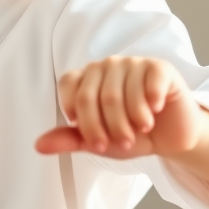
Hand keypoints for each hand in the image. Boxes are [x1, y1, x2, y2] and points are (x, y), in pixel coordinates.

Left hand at [35, 57, 208, 159]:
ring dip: (131, 122)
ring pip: (120, 94)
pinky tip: (156, 111)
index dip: (82, 119)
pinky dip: (150, 105)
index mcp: (86, 78)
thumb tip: (38, 146)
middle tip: (122, 143)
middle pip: (94, 96)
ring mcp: (132, 63)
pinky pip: (148, 84)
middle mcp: (106, 65)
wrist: (170, 137)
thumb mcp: (98, 141)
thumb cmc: (131, 134)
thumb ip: (69, 140)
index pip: (70, 89)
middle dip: (107, 128)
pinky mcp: (159, 67)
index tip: (95, 140)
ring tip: (140, 130)